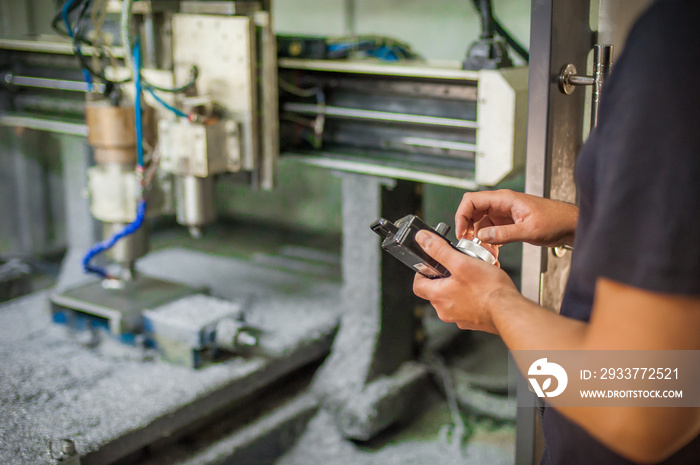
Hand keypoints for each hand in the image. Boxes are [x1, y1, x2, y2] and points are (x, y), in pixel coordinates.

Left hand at [412, 230, 518, 333]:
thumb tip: (423, 239)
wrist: (510, 311)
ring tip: (473, 274)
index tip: (430, 265)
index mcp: (438, 297)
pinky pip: (467, 304)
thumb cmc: (489, 290)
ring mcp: (460, 317)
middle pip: (436, 290)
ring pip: (453, 297)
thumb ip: (439, 250)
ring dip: (459, 285)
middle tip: (456, 265)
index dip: (421, 273)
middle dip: (444, 276)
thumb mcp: (461, 263)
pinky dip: (471, 295)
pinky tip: (483, 287)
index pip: (418, 285)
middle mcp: (446, 311)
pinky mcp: (473, 320)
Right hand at [455, 189, 577, 247]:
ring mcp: (503, 214)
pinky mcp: (507, 223)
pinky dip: (488, 242)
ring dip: (478, 238)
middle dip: (467, 228)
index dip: (462, 215)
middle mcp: (501, 205)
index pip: (471, 200)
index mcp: (504, 199)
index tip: (461, 231)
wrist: (569, 225)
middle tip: (469, 244)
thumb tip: (482, 235)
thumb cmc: (555, 220)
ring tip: (484, 252)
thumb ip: (504, 233)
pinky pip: (490, 231)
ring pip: (480, 224)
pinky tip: (493, 252)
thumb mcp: (529, 229)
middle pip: (472, 212)